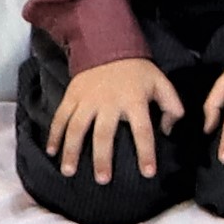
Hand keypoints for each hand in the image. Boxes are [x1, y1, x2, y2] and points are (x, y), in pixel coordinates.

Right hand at [53, 53, 184, 179]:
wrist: (107, 43)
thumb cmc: (137, 70)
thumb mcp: (160, 82)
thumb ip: (172, 105)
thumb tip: (169, 131)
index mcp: (134, 100)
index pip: (143, 130)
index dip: (146, 152)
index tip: (147, 173)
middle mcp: (109, 102)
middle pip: (104, 133)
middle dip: (103, 158)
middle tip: (103, 180)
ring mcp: (87, 99)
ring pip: (77, 128)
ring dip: (71, 150)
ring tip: (68, 172)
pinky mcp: (71, 96)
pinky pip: (60, 117)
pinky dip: (54, 134)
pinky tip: (51, 152)